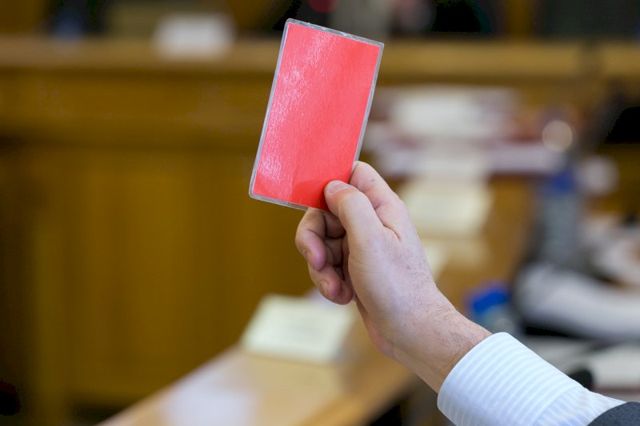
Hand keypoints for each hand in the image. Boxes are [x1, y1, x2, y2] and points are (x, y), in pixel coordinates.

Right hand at [295, 162, 488, 390]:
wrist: (410, 332)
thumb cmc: (396, 286)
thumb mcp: (370, 239)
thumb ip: (350, 205)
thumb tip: (331, 186)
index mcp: (382, 207)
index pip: (353, 173)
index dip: (330, 180)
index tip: (312, 199)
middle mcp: (372, 222)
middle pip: (326, 211)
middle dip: (314, 237)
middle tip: (316, 260)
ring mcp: (362, 246)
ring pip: (322, 241)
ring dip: (320, 266)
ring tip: (335, 288)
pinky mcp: (354, 269)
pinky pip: (327, 264)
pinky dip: (328, 281)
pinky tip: (342, 296)